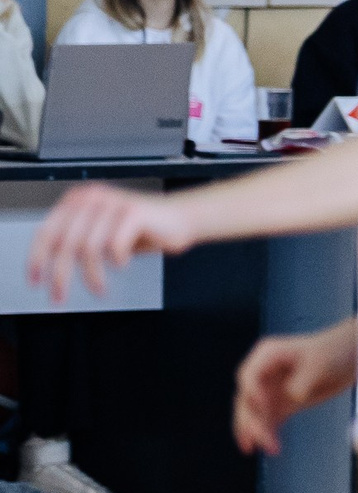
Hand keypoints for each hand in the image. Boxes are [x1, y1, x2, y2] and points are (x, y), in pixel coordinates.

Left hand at [25, 184, 196, 302]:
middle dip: (61, 275)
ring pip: (88, 248)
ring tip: (100, 288)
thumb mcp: (102, 234)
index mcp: (80, 200)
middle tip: (61, 295)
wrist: (184, 217)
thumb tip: (51, 266)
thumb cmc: (145, 228)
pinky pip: (114, 246)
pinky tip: (123, 264)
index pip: (47, 232)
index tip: (37, 280)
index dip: (37, 259)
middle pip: (64, 243)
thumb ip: (77, 241)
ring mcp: (113, 204)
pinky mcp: (134, 213)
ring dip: (93, 275)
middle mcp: (93, 198)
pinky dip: (117, 261)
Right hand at [232, 328, 357, 455]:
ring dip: (258, 431)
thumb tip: (294, 395)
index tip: (263, 408)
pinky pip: (268, 420)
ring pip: (255, 414)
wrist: (352, 355)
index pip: (249, 377)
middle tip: (262, 439)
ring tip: (271, 448)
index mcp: (268, 355)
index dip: (253, 394)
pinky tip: (272, 447)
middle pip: (248, 399)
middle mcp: (264, 373)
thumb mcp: (320, 362)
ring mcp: (272, 389)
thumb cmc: (335, 350)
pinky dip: (268, 433)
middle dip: (252, 420)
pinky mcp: (283, 403)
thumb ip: (303, 380)